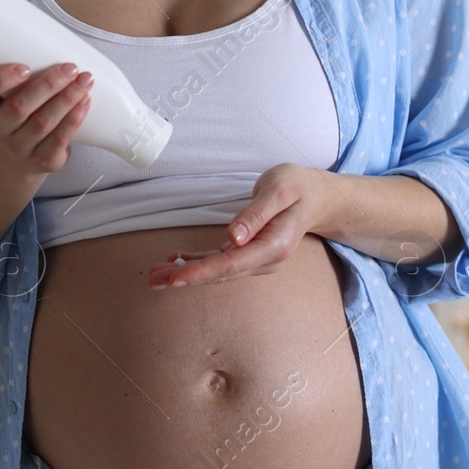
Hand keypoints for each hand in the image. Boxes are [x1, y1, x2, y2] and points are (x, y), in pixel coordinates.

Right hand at [0, 61, 92, 174]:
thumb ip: (24, 74)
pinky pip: (59, 139)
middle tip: (70, 68)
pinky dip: (74, 118)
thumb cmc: (22, 113)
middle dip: (48, 85)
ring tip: (84, 80)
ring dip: (67, 98)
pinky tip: (85, 102)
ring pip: (43, 122)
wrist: (25, 156)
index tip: (23, 67)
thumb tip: (56, 39)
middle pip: (19, 107)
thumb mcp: (11, 95)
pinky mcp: (43, 159)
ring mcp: (20, 147)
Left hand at [147, 163, 326, 288]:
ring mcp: (256, 259)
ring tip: (155, 275)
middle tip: (153, 281)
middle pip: (220, 273)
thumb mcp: (279, 190)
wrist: (315, 197)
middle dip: (186, 278)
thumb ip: (257, 214)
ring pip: (216, 271)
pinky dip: (196, 263)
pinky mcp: (247, 253)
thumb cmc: (297, 187)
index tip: (176, 279)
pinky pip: (219, 262)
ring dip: (186, 273)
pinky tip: (174, 260)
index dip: (201, 272)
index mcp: (273, 246)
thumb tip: (234, 238)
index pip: (231, 264)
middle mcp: (264, 260)